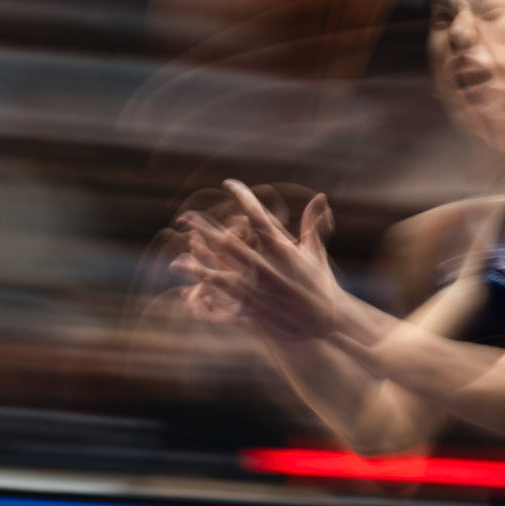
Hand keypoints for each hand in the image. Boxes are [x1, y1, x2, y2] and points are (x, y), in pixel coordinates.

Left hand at [172, 184, 356, 343]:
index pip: (258, 216)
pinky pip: (223, 298)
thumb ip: (314, 223)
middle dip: (204, 228)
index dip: (242, 197)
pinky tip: (188, 288)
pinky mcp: (254, 307)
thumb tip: (320, 197)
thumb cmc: (322, 285)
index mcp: (283, 248)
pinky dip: (205, 290)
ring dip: (197, 262)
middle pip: (228, 242)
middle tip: (185, 216)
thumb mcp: (316, 252)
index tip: (228, 183)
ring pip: (220, 272)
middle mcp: (267, 266)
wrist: (327, 322)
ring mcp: (258, 288)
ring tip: (177, 255)